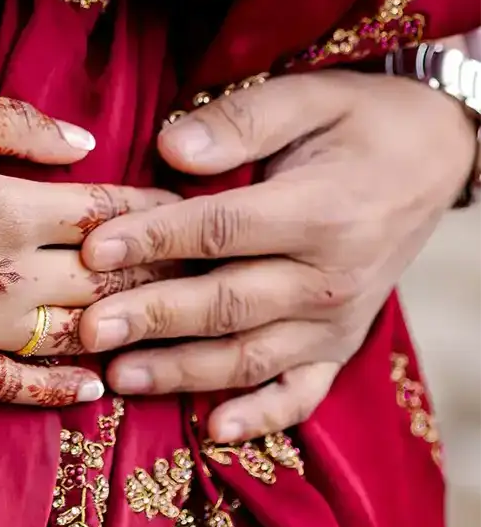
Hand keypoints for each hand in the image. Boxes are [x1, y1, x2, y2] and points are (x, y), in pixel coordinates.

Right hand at [0, 87, 178, 405]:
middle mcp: (6, 275)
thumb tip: (86, 145)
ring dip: (124, 328)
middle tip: (197, 269)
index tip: (186, 209)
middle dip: (157, 270)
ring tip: (164, 324)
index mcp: (9, 207)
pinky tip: (94, 389)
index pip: (108, 212)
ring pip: (75, 334)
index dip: (153, 210)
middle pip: (106, 278)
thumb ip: (15, 125)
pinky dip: (61, 392)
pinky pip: (16, 388)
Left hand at [76, 70, 475, 439]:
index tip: (94, 248)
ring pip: (251, 356)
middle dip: (153, 318)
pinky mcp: (341, 344)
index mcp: (322, 211)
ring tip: (119, 376)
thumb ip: (241, 120)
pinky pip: (302, 392)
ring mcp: (338, 319)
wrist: (439, 154)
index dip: (155, 239)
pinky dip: (260, 416)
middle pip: (228, 302)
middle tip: (88, 328)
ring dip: (183, 372)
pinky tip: (212, 430)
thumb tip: (172, 149)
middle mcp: (332, 277)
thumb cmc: (361, 119)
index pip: (223, 230)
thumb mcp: (309, 96)